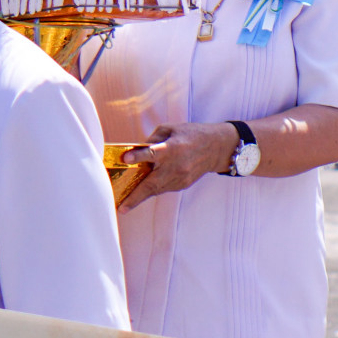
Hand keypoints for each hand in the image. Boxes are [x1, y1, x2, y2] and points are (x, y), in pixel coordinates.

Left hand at [119, 120, 241, 211]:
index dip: (138, 156)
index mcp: (171, 149)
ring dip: (140, 197)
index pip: (152, 153)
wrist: (215, 148)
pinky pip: (163, 189)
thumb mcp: (171, 129)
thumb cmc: (191, 135)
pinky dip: (153, 189)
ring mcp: (180, 179)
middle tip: (122, 208)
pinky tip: (143, 191)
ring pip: (156, 190)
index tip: (125, 158)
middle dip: (135, 197)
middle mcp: (175, 166)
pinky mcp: (182, 185)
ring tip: (126, 204)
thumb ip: (153, 139)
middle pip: (152, 184)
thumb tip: (138, 151)